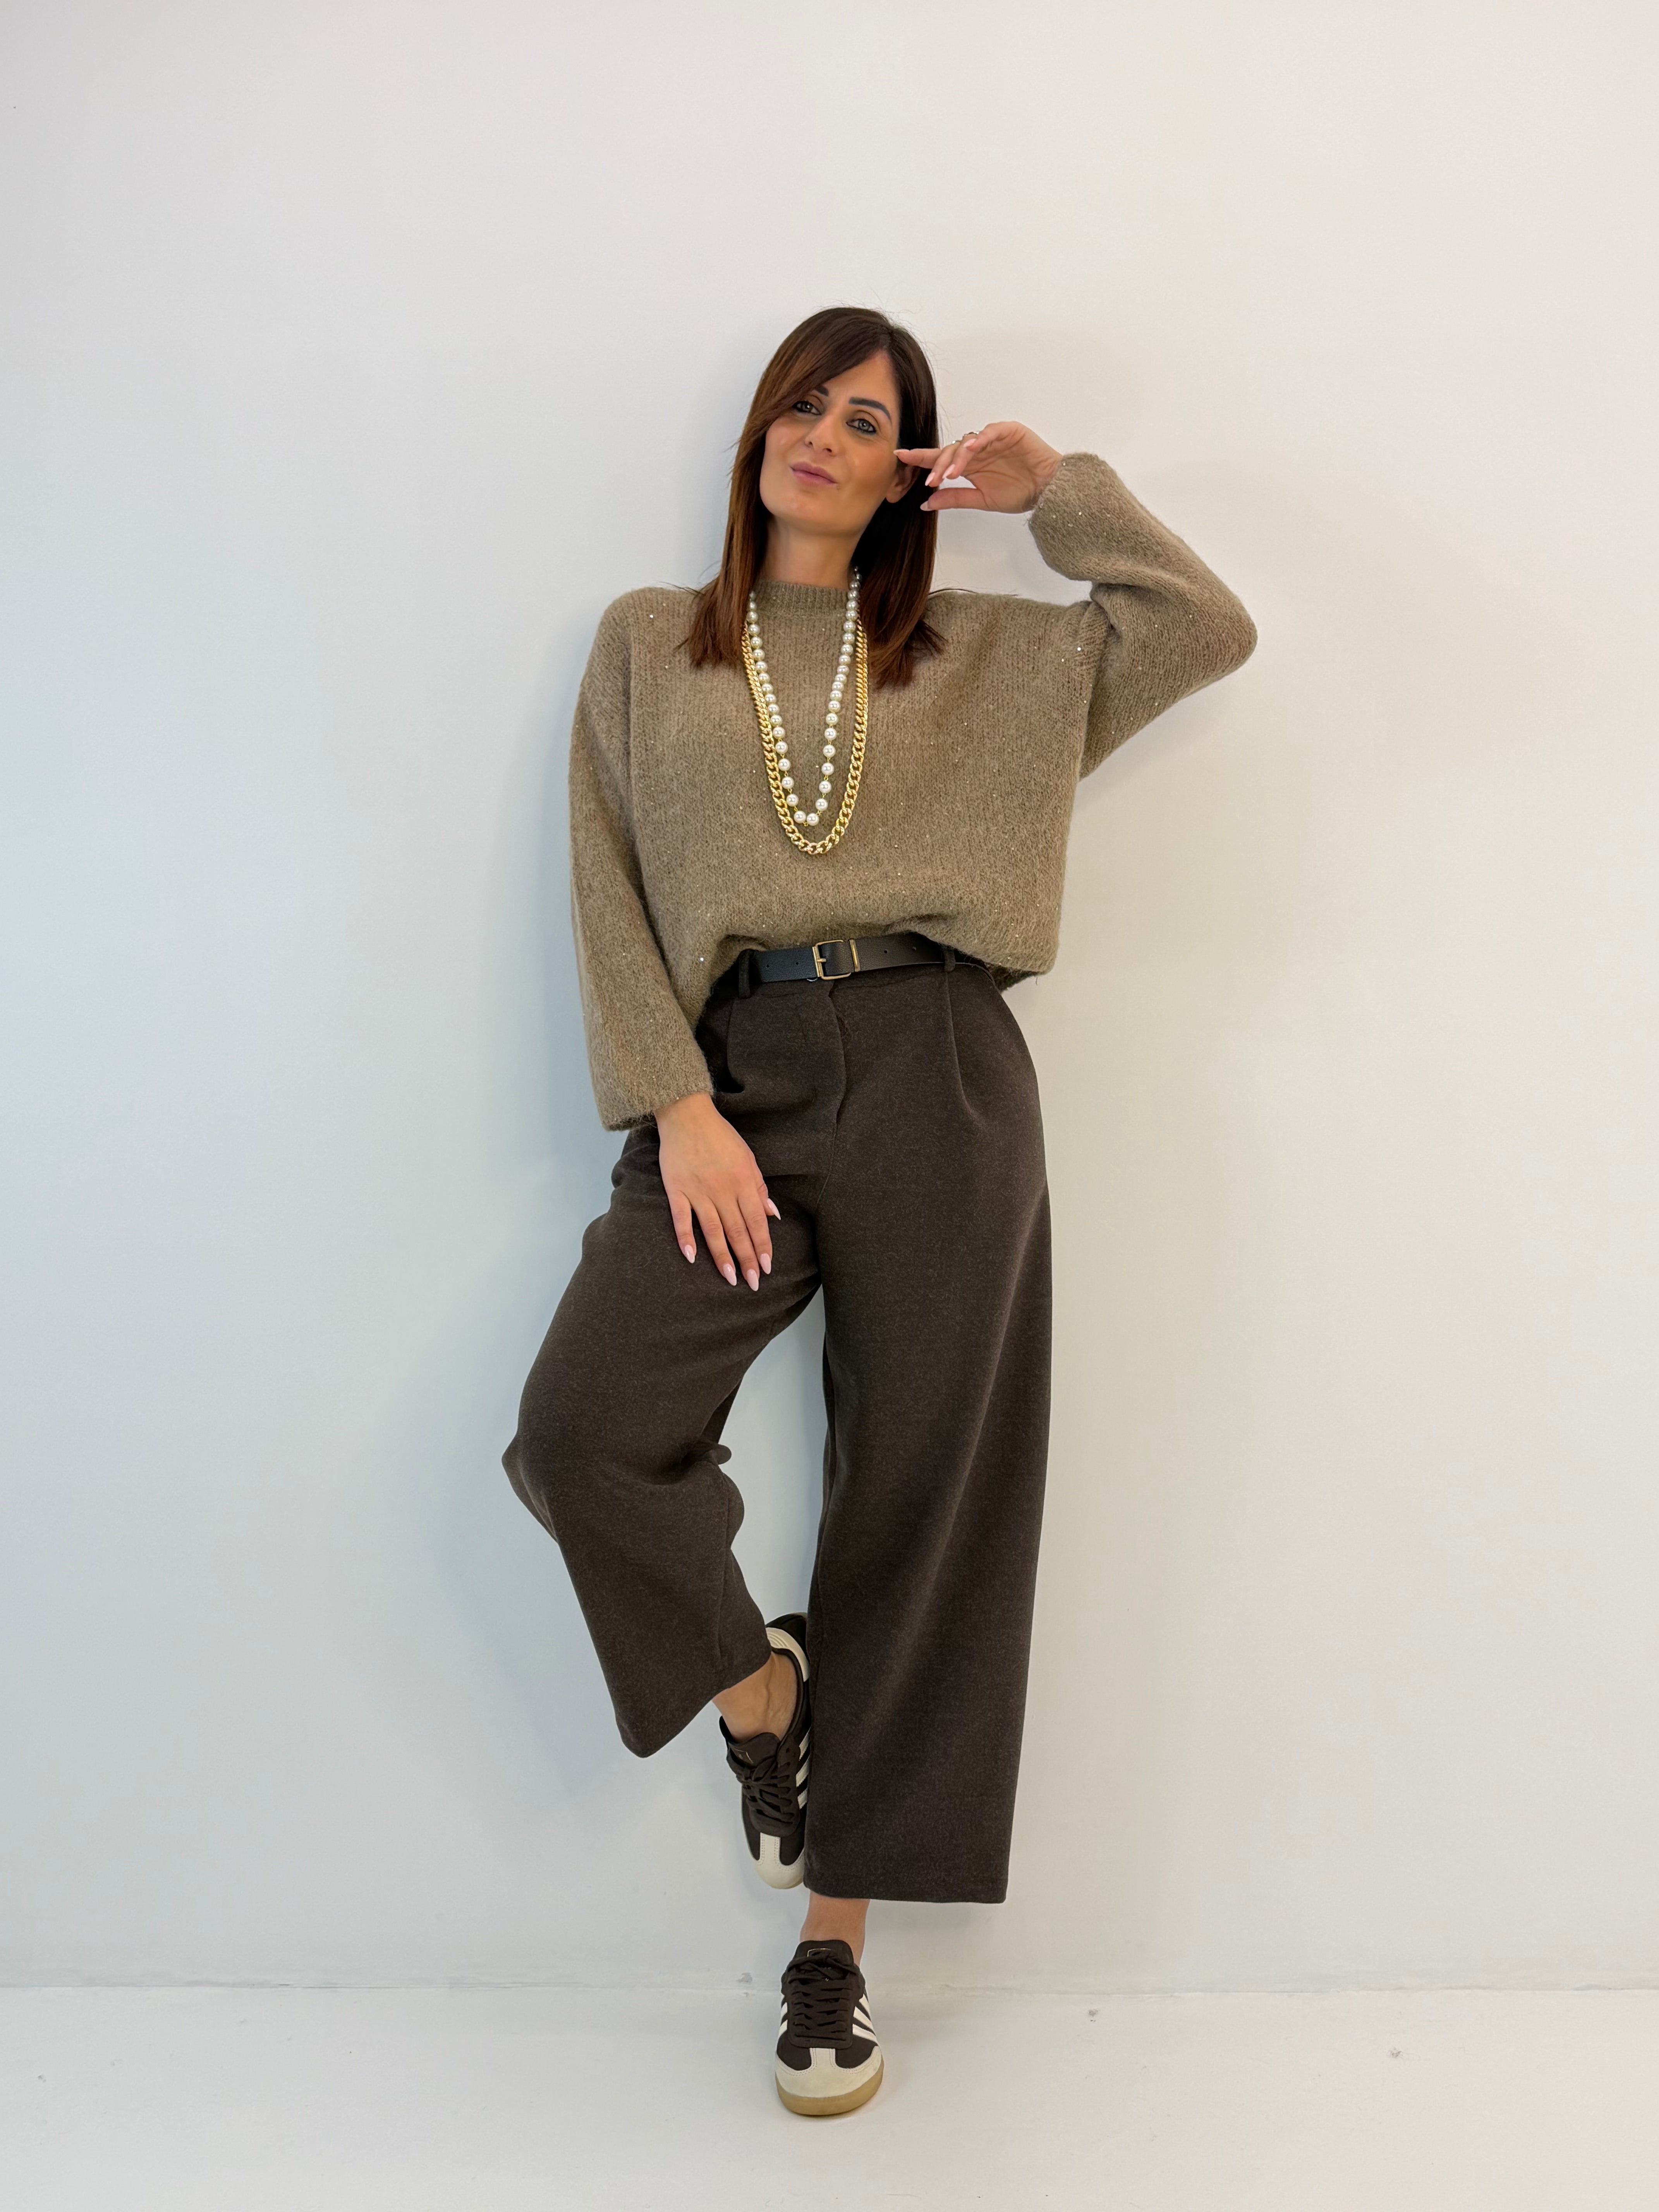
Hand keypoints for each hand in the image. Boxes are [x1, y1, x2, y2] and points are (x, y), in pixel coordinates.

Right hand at [654, 1092, 778, 1290]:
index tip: (767, 1267)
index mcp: (743, 1182)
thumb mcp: (748, 1158)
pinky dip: (686, 1238)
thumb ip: (759, 1188)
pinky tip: (691, 1258)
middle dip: (747, 1259)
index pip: (756, 1222)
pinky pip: (681, 1219)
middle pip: (737, 1231)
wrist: (687, 1115)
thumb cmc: (721, 1137)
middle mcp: (723, 1190)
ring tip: (730, 1279)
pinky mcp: (677, 1190)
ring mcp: (698, 1191)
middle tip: (753, 1283)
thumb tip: (773, 1215)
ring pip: (713, 1231)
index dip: (762, 1246)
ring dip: (722, 1257)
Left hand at [897, 421, 1063, 514]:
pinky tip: (969, 449)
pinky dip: (979, 439)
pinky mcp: (1009, 431)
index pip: (941, 459)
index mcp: (969, 465)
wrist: (1049, 490)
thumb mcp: (982, 500)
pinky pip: (989, 432)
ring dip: (956, 458)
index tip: (900, 456)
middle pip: (949, 451)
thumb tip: (926, 503)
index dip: (921, 457)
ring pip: (966, 442)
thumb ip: (955, 498)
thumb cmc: (1020, 492)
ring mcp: (992, 439)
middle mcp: (977, 450)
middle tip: (929, 480)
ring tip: (949, 474)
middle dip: (937, 464)